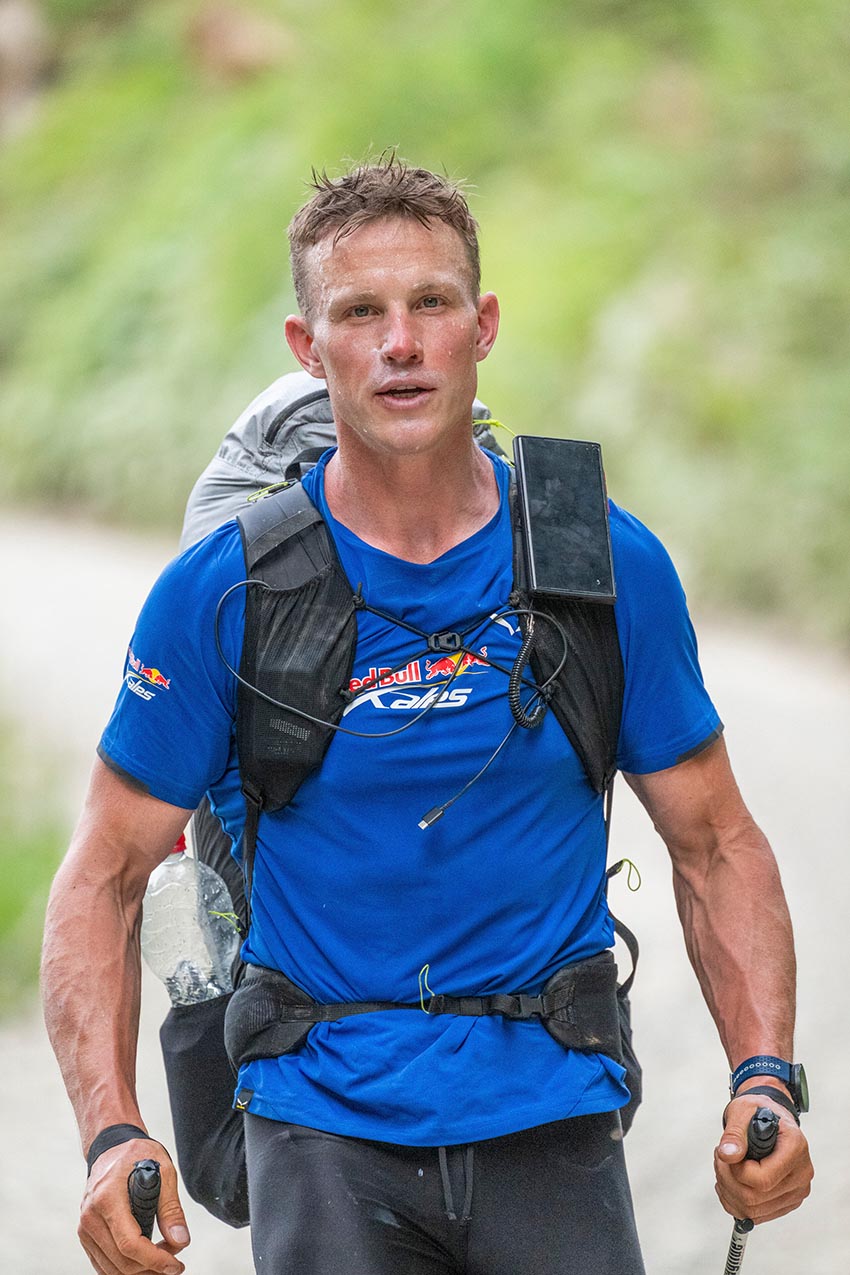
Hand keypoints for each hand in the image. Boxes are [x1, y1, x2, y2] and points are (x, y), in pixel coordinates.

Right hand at [79, 1137, 189, 1274]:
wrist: (112, 1148)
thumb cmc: (136, 1154)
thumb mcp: (163, 1171)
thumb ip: (171, 1207)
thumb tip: (180, 1239)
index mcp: (108, 1198)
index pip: (130, 1244)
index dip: (155, 1260)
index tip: (175, 1265)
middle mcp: (91, 1216)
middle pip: (122, 1261)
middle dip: (152, 1267)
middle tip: (175, 1259)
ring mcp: (85, 1228)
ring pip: (112, 1268)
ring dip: (141, 1270)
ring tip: (163, 1258)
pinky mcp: (86, 1235)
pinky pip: (104, 1264)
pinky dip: (125, 1269)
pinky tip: (145, 1262)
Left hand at [714, 1091, 812, 1223]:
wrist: (769, 1120)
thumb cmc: (759, 1113)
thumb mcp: (743, 1111)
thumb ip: (734, 1133)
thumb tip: (728, 1155)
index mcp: (796, 1147)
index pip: (763, 1179)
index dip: (737, 1171)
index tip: (726, 1153)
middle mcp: (801, 1173)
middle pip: (755, 1198)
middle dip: (727, 1180)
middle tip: (720, 1158)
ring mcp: (796, 1191)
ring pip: (753, 1210)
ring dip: (729, 1191)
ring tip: (725, 1167)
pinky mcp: (787, 1202)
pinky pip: (756, 1215)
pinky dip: (735, 1202)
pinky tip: (730, 1182)